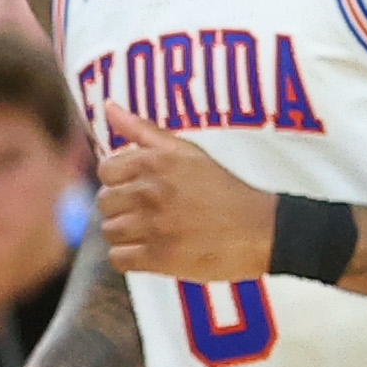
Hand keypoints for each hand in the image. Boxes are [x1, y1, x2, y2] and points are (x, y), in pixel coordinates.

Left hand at [96, 103, 277, 279]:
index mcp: (154, 163)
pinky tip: (150, 252)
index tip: (138, 188)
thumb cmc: (223, 189)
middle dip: (122, 208)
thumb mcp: (188, 152)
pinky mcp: (160, 258)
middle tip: (148, 212)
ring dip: (126, 234)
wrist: (262, 230)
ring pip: (109, 231)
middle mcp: (150, 192)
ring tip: (152, 232)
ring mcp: (154, 226)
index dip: (119, 181)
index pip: (105, 171)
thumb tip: (109, 107)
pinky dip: (129, 258)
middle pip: (105, 202)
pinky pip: (118, 259)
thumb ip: (144, 130)